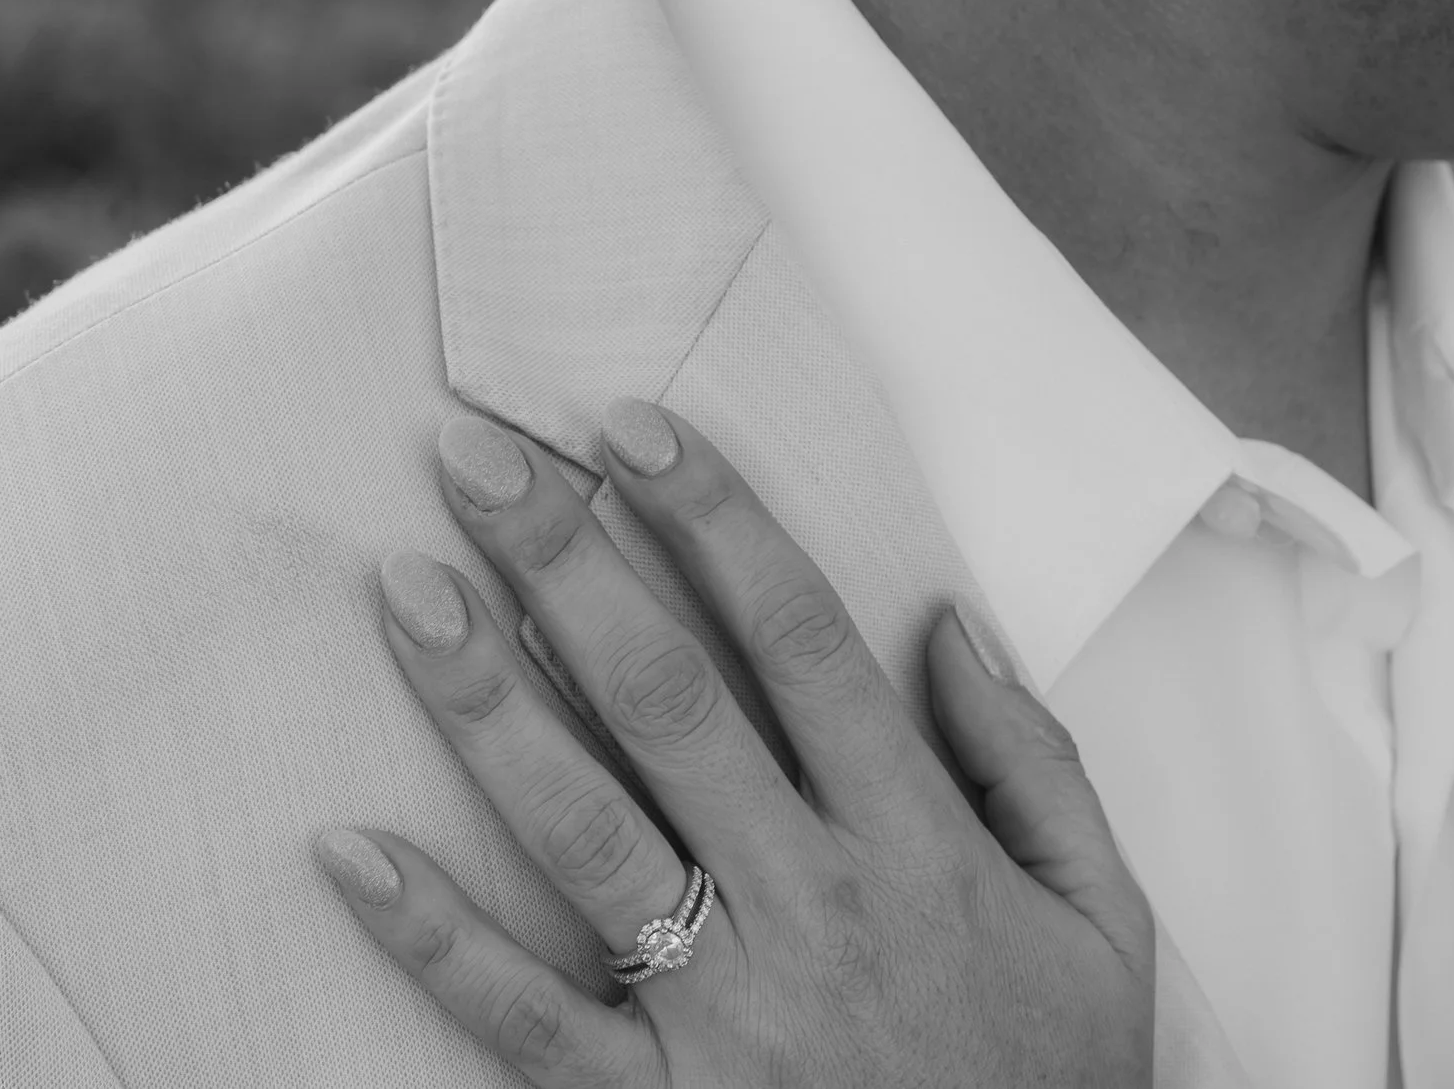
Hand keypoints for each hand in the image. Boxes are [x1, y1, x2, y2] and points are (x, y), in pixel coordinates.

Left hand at [313, 400, 1153, 1086]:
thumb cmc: (1049, 1079)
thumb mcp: (1105, 918)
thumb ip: (1037, 764)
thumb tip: (950, 625)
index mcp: (919, 842)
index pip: (803, 640)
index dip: (716, 520)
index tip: (637, 429)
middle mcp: (812, 904)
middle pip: (673, 702)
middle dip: (569, 566)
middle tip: (478, 460)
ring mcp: (723, 1012)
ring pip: (586, 830)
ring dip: (486, 702)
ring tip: (405, 591)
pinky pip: (525, 1020)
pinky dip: (433, 940)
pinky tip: (348, 853)